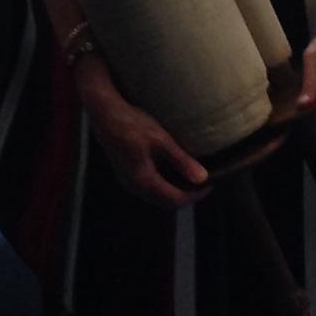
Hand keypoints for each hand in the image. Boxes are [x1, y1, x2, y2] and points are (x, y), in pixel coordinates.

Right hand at [75, 60, 208, 208]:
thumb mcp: (161, 140)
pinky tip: (173, 170)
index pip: (175, 200)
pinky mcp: (125, 172)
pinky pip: (149, 187)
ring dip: (175, 191)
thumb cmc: (133, 123)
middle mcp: (134, 186)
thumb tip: (202, 178)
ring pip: (156, 196)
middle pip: (165, 202)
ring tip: (192, 177)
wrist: (104, 113)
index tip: (211, 184)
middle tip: (204, 183)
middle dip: (186, 195)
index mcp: (144, 180)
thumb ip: (181, 161)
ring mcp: (128, 180)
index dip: (195, 195)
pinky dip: (164, 184)